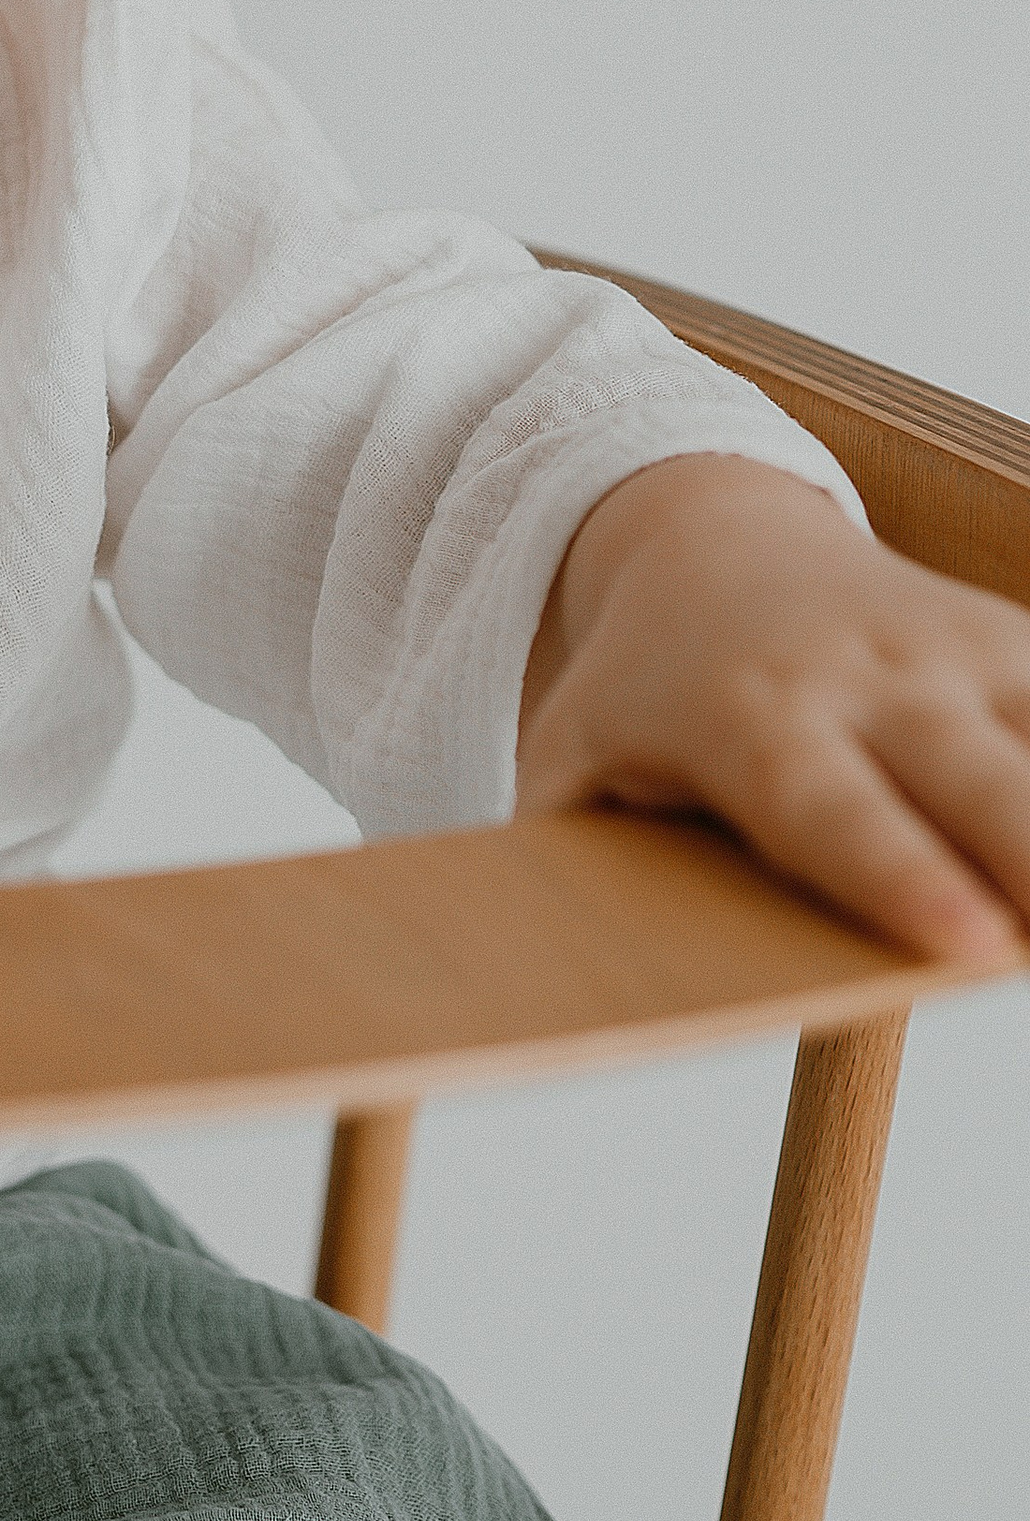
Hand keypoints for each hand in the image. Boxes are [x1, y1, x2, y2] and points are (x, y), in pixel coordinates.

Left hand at [518, 456, 1029, 970]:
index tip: (971, 950)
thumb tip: (539, 979)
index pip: (833, 811)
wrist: (711, 542)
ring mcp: (961, 652)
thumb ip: (563, 864)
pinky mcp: (1024, 643)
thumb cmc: (642, 695)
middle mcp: (870, 677)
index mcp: (752, 717)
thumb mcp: (572, 762)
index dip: (903, 878)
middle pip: (984, 780)